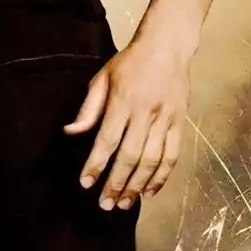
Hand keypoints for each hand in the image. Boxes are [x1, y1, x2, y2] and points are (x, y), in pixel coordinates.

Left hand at [63, 31, 193, 209]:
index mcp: (123, 100)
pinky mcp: (180, 122)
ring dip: (138, 185)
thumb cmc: (130, 63)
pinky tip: (150, 192)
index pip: (107, 139)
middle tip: (106, 204)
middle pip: (130, 155)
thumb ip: (88, 109)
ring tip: (125, 204)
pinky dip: (162, 177)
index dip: (96, 164)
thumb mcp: (102, 78)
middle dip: (117, 183)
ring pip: (153, 160)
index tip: (86, 183)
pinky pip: (172, 155)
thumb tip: (70, 133)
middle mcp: (145, 112)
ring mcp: (166, 118)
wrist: (167, 46)